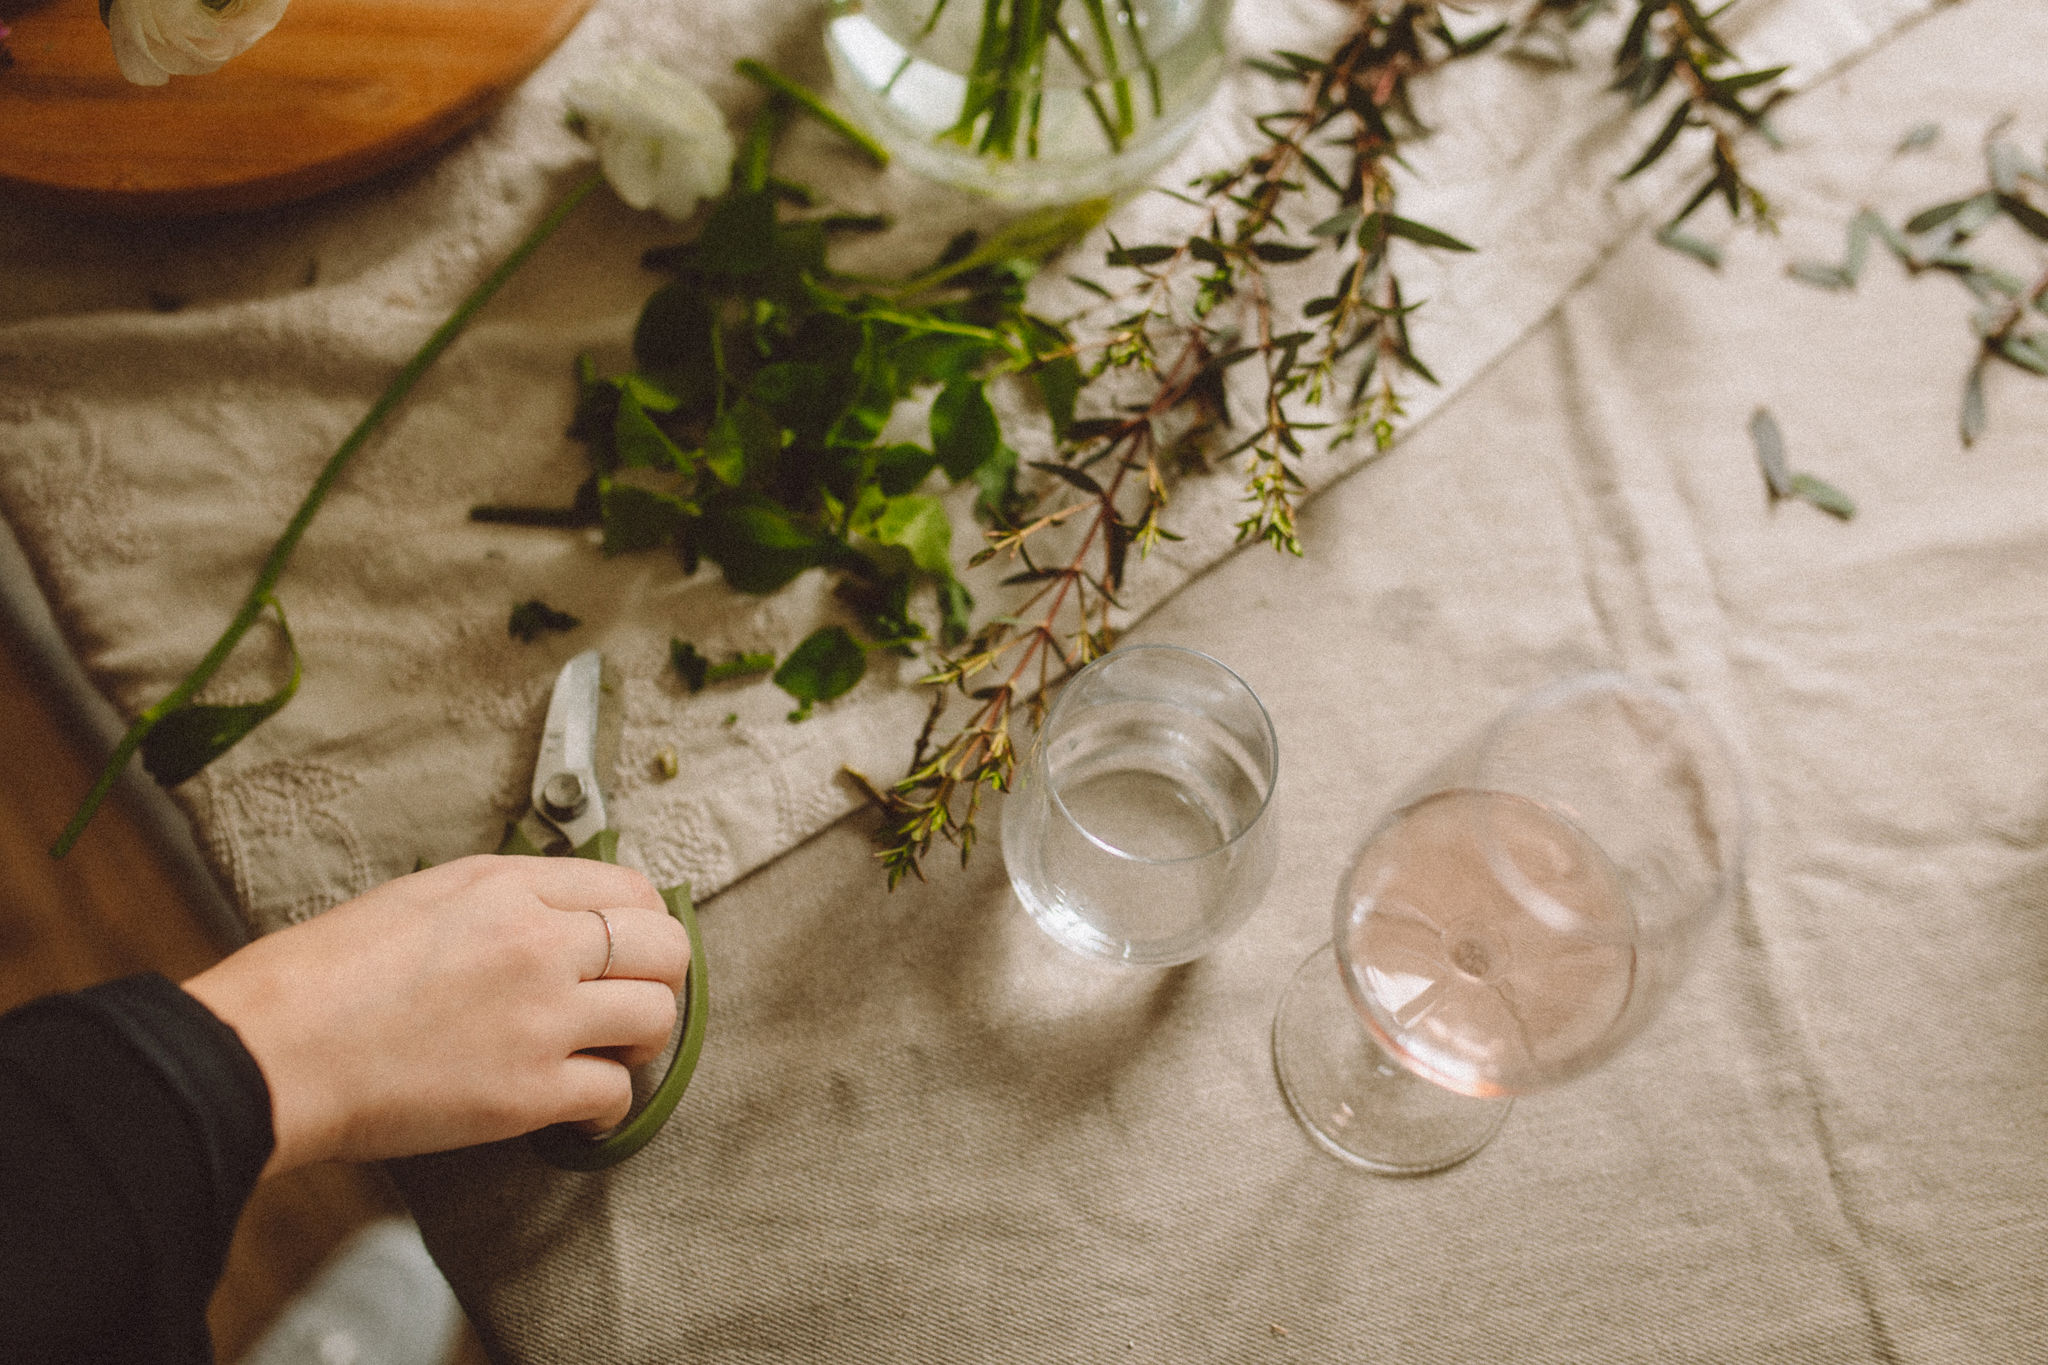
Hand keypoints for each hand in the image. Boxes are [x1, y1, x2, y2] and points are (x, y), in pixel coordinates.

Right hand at [182, 855, 689, 1175]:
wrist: (273, 1048)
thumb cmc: (324, 975)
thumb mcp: (422, 898)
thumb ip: (502, 900)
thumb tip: (558, 915)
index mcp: (508, 886)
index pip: (629, 888)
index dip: (642, 922)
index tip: (632, 949)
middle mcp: (538, 942)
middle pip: (665, 947)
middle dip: (660, 976)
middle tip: (633, 1000)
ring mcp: (541, 1016)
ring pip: (656, 1017)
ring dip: (641, 1041)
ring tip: (607, 1054)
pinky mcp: (529, 1091)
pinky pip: (616, 1095)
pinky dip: (608, 1108)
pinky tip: (582, 1111)